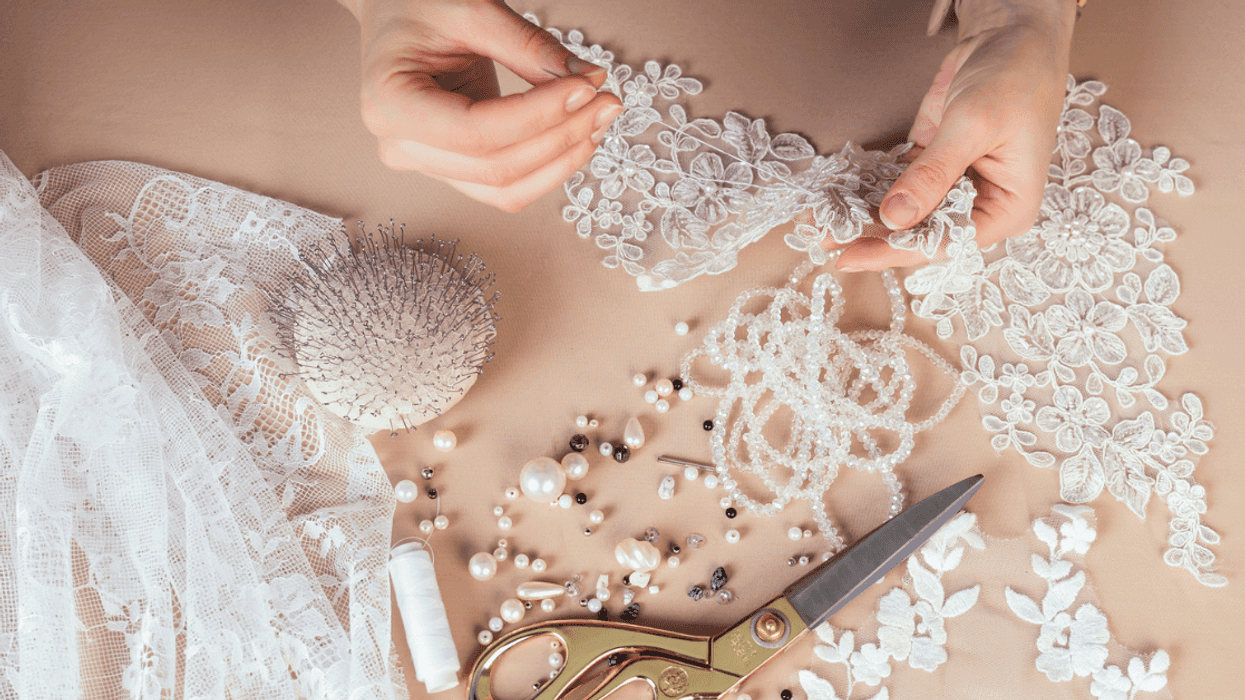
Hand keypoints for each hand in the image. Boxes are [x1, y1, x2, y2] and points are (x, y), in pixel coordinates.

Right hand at [340, 0, 623, 211]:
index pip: (475, 130)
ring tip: (600, 118)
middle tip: (607, 100)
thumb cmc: (418, 4)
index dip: (539, 115)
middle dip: (561, 137)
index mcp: (390, 101)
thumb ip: (529, 46)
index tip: (586, 88)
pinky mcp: (451, 169)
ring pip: (505, 188)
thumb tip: (590, 80)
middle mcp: (400, 145)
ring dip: (562, 160)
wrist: (394, 14)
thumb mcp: (471, 9)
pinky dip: (548, 168)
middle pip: (495, 166)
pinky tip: (578, 136)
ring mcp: (423, 164)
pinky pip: (505, 188)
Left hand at [830, 0, 1076, 269]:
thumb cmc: (1014, 76)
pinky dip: (867, 191)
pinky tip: (835, 198)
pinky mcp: (932, 166)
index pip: (945, 243)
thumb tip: (895, 216)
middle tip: (823, 242)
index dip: (895, 252)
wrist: (1013, 35)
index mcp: (1008, 209)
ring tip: (819, 225)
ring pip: (904, 214)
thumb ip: (933, 174)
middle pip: (920, 234)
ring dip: (863, 217)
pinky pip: (897, 186)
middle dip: (871, 238)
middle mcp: (981, 206)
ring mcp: (955, 187)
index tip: (851, 257)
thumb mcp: (973, 126)